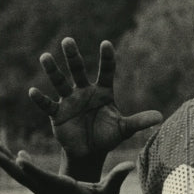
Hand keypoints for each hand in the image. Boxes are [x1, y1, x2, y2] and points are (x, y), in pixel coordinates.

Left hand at [0, 141, 133, 193]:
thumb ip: (117, 177)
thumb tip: (131, 165)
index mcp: (64, 191)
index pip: (45, 179)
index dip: (32, 169)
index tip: (18, 159)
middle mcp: (50, 193)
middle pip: (24, 177)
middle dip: (8, 164)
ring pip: (22, 177)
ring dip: (7, 163)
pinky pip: (28, 179)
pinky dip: (19, 168)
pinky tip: (12, 157)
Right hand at [30, 38, 161, 158]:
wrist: (89, 152)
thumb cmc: (107, 137)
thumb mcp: (124, 129)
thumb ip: (139, 121)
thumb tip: (160, 117)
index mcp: (102, 91)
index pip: (105, 71)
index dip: (106, 58)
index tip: (106, 44)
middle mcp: (84, 91)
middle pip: (78, 70)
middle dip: (73, 57)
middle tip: (68, 41)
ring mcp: (69, 101)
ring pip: (60, 82)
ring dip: (53, 71)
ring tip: (45, 57)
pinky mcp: (58, 114)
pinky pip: (48, 105)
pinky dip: (41, 99)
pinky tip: (33, 92)